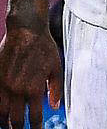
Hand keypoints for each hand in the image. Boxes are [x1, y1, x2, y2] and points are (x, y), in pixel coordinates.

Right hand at [0, 0, 62, 128]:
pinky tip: (0, 113)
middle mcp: (17, 89)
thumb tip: (54, 106)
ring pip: (1, 112)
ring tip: (8, 126)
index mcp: (34, 88)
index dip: (36, 127)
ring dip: (4, 122)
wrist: (26, 31)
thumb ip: (56, 88)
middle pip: (15, 119)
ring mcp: (4, 84)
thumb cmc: (44, 48)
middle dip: (18, 128)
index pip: (35, 116)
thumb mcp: (56, 67)